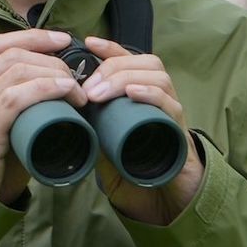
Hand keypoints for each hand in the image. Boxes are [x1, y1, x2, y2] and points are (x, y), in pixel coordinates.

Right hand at [0, 29, 87, 204]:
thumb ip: (7, 103)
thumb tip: (50, 85)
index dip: (31, 37)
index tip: (60, 40)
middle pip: (9, 54)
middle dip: (47, 54)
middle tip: (73, 69)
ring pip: (15, 71)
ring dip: (52, 73)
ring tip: (74, 87)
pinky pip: (15, 98)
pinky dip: (44, 88)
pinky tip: (63, 90)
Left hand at [82, 36, 203, 225]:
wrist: (165, 203)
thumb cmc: (136, 170)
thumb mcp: (107, 147)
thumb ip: (93, 131)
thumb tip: (66, 115)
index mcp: (141, 94)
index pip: (128, 59)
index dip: (110, 47)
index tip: (88, 42)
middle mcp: (159, 97)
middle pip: (142, 62)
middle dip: (112, 66)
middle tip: (88, 87)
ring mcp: (171, 112)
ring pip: (157, 76)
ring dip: (124, 78)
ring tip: (101, 93)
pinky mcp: (180, 131)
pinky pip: (169, 103)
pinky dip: (150, 93)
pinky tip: (132, 93)